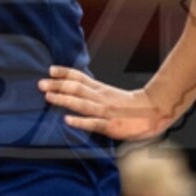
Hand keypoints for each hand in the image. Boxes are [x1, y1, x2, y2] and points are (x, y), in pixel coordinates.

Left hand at [37, 66, 176, 141]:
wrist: (154, 112)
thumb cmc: (130, 106)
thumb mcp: (110, 94)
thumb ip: (93, 92)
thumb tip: (74, 90)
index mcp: (100, 89)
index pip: (80, 77)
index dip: (64, 73)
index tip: (50, 70)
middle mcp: (101, 98)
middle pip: (77, 88)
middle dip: (57, 86)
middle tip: (41, 84)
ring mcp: (105, 111)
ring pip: (82, 103)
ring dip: (64, 100)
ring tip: (49, 97)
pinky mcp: (111, 126)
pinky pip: (94, 123)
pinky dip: (80, 121)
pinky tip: (68, 120)